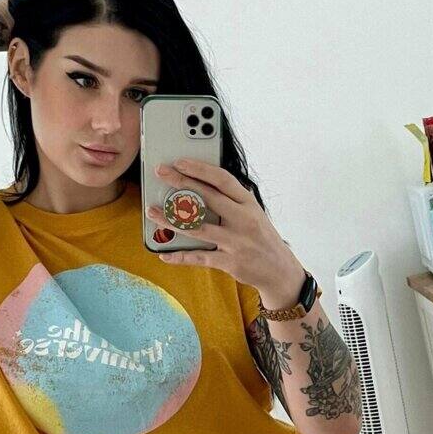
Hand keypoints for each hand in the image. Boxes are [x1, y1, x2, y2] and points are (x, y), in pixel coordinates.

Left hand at [146, 157, 303, 304]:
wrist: (280, 271)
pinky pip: (199, 257)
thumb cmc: (261, 238)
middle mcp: (244, 220)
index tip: (180, 162)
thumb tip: (198, 186)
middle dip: (181, 183)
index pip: (223, 180)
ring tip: (152, 211)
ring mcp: (236, 241)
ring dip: (171, 219)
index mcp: (249, 204)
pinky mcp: (230, 262)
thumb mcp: (253, 214)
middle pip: (207, 197)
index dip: (200, 169)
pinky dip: (180, 256)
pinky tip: (164, 254)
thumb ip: (231, 201)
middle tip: (161, 173)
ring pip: (197, 227)